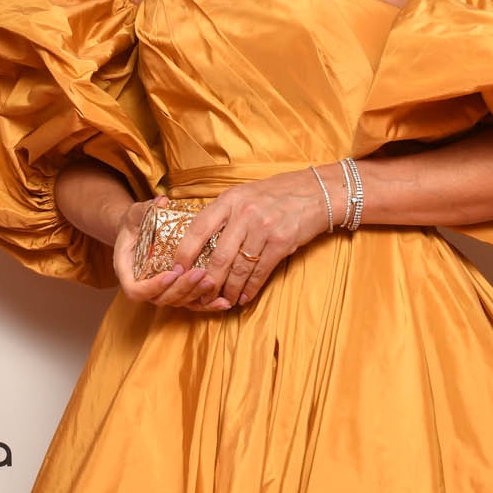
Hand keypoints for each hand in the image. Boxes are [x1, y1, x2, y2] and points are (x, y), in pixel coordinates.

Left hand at [117, 171, 334, 313]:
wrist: (315, 192)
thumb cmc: (275, 195)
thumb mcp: (244, 195)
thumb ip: (223, 214)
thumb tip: (199, 242)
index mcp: (230, 200)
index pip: (198, 228)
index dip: (185, 252)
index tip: (177, 269)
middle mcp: (245, 213)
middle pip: (219, 256)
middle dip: (208, 281)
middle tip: (200, 295)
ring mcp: (264, 227)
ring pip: (239, 268)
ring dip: (230, 289)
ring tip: (224, 300)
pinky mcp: (282, 242)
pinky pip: (261, 271)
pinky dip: (250, 288)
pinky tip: (244, 297)